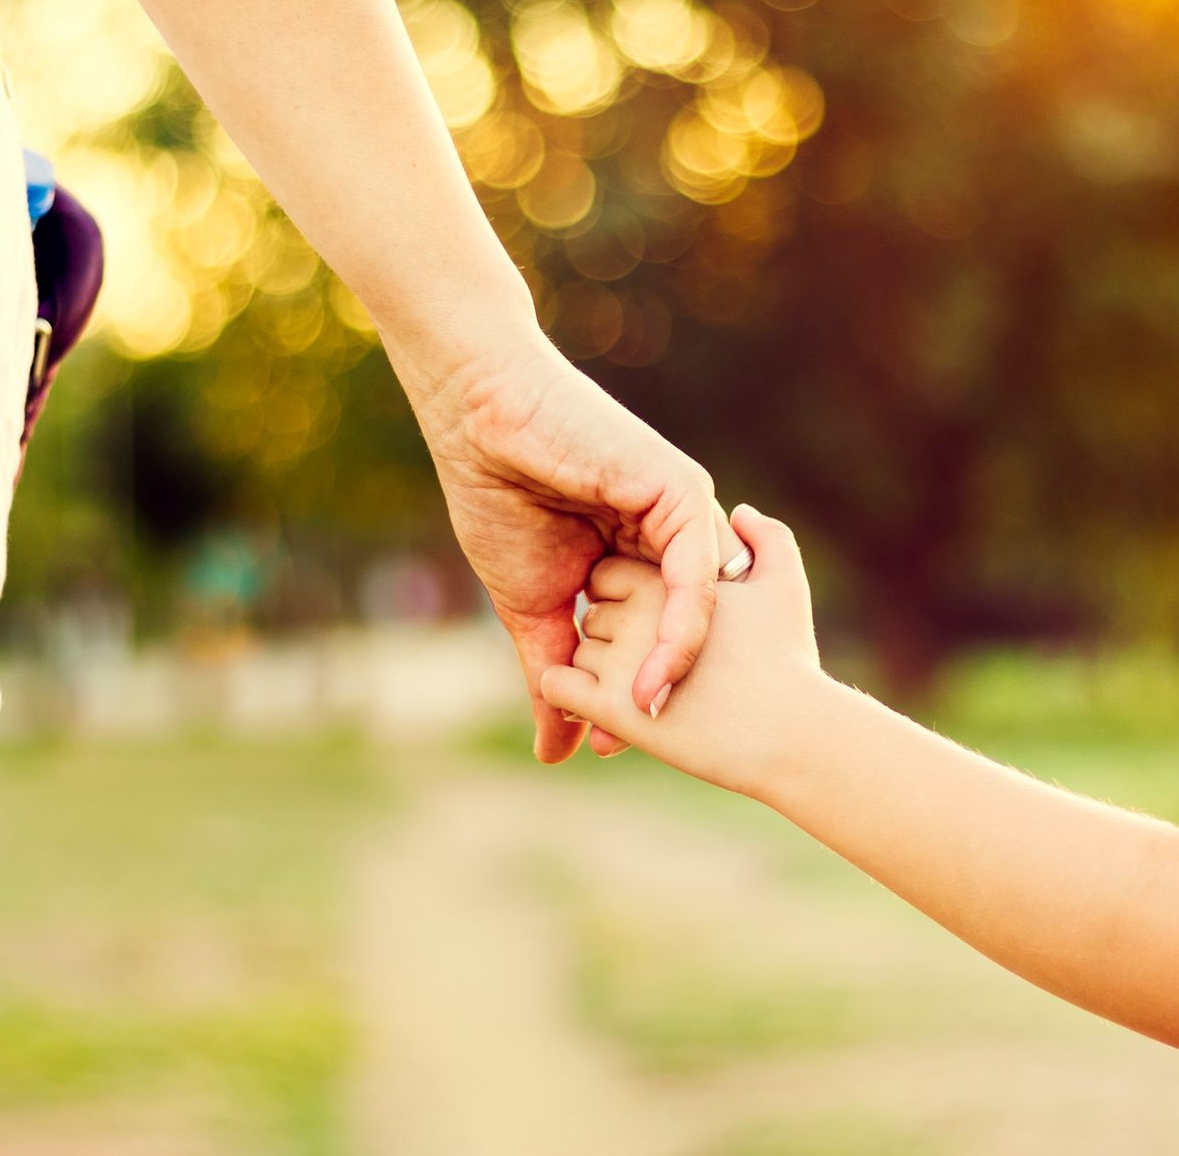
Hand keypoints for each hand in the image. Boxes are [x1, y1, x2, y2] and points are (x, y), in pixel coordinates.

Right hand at [410, 330, 744, 762]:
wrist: (476, 424)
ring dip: (679, 667)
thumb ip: (555, 680)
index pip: (661, 639)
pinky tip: (659, 674)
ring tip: (651, 719)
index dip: (642, 691)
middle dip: (668, 688)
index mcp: (642, 560)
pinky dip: (683, 629)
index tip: (615, 744)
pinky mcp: (683, 493)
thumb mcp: (532, 613)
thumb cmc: (498, 501)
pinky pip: (697, 574)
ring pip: (702, 607)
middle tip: (638, 744)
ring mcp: (684, 514)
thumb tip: (555, 754)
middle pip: (691, 628)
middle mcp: (673, 538)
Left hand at [538, 505, 827, 797]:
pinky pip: (556, 687)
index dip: (630, 600)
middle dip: (610, 635)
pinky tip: (594, 712)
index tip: (655, 626)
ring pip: (578, 655)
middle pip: (595, 614)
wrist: (791, 735)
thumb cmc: (789, 662)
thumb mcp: (785, 586)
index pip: (612, 576)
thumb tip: (740, 512)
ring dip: (594, 674)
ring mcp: (621, 658)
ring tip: (637, 696)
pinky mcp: (611, 707)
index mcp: (668, 576)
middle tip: (646, 665)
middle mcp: (637, 610)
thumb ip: (768, 538)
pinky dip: (566, 697)